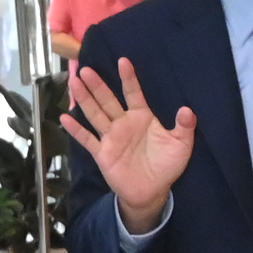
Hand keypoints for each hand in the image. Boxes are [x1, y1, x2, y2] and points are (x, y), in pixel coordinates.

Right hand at [61, 58, 199, 233]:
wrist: (152, 192)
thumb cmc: (167, 166)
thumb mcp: (181, 145)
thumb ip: (184, 127)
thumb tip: (188, 110)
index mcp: (142, 118)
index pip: (134, 93)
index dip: (129, 78)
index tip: (123, 61)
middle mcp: (124, 123)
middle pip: (108, 100)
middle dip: (98, 85)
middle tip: (86, 68)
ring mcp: (111, 137)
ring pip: (95, 114)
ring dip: (85, 99)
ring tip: (75, 83)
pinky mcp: (102, 153)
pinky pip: (87, 139)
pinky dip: (76, 130)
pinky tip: (65, 118)